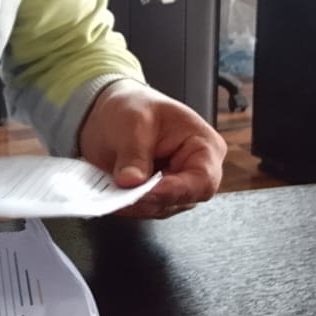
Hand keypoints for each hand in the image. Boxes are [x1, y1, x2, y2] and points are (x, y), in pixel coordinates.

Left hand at [78, 80, 225, 218]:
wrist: (112, 110)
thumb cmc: (134, 106)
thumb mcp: (133, 121)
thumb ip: (134, 154)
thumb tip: (131, 182)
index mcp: (204, 146)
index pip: (202, 181)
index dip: (176, 191)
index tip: (147, 191)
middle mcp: (193, 171)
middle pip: (181, 200)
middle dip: (149, 198)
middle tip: (122, 193)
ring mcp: (173, 186)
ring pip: (159, 209)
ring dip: (134, 203)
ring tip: (112, 191)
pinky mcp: (153, 196)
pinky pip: (142, 209)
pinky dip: (125, 204)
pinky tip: (111, 194)